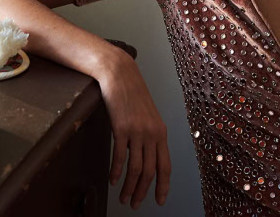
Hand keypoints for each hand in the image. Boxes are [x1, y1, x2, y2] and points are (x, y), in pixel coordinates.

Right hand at [97, 50, 170, 208]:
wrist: (120, 74)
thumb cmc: (132, 93)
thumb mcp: (147, 115)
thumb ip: (149, 134)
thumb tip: (146, 155)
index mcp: (161, 132)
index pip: (165, 166)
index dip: (163, 186)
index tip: (159, 200)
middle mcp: (152, 134)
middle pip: (150, 171)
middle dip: (143, 192)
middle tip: (135, 204)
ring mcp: (138, 131)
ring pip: (136, 169)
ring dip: (130, 188)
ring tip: (124, 198)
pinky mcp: (122, 128)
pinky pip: (121, 157)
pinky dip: (117, 172)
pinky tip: (113, 180)